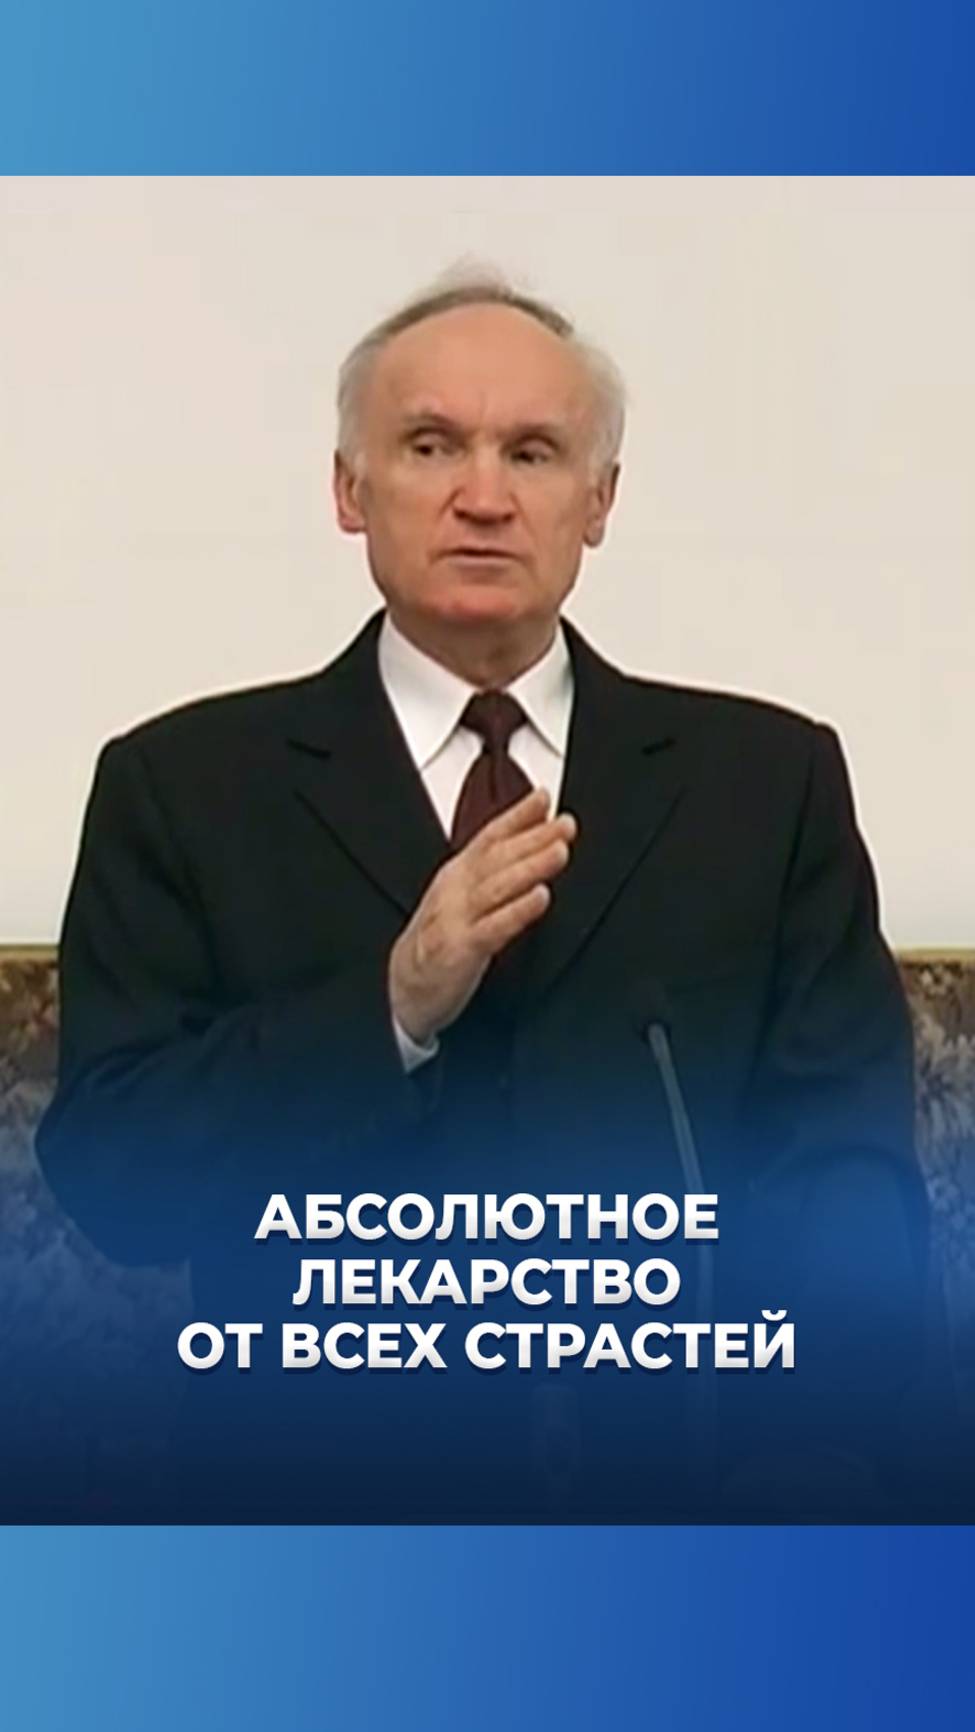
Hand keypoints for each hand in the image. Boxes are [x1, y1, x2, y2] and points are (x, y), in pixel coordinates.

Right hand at [389, 788, 576, 1045]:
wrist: (406, 986)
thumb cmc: (439, 939)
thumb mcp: (462, 896)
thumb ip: (494, 870)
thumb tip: (534, 842)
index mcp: (457, 874)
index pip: (489, 837)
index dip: (517, 815)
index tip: (545, 797)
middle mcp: (455, 890)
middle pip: (497, 856)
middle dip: (534, 837)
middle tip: (566, 823)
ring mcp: (456, 918)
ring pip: (496, 886)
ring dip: (530, 866)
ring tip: (559, 851)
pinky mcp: (460, 950)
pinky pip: (493, 927)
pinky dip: (518, 910)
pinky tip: (541, 898)